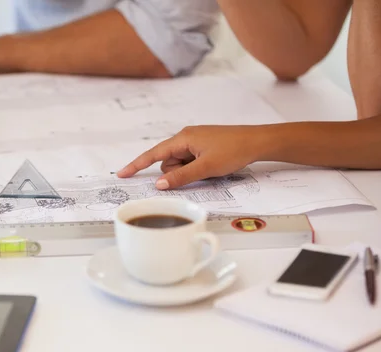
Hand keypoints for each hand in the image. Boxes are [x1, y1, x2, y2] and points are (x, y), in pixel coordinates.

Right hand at [117, 126, 263, 188]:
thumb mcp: (205, 168)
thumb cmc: (233, 150)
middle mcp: (185, 138)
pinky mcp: (202, 147)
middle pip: (168, 162)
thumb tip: (158, 184)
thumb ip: (180, 177)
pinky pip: (190, 162)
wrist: (258, 142)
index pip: (153, 154)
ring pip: (179, 164)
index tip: (122, 174)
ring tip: (209, 168)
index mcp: (183, 138)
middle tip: (200, 172)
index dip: (136, 165)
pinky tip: (212, 166)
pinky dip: (196, 168)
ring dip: (189, 171)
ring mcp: (194, 142)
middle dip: (177, 173)